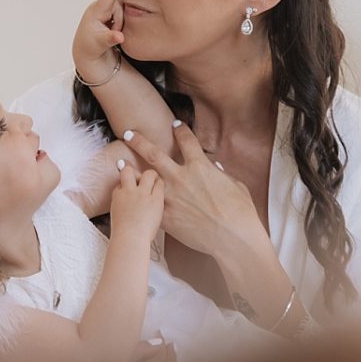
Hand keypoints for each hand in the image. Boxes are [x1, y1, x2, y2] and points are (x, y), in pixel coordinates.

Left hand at [72, 0, 124, 81]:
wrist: (88, 52)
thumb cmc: (90, 47)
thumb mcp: (100, 44)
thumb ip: (111, 38)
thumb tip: (120, 37)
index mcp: (95, 11)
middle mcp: (101, 7)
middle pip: (119, 5)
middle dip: (120, 20)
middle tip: (113, 32)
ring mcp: (106, 10)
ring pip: (123, 9)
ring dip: (121, 22)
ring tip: (112, 32)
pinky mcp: (112, 13)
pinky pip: (124, 12)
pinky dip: (122, 22)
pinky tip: (114, 30)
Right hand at [109, 163, 164, 244]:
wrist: (131, 239)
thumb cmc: (125, 234)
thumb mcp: (117, 215)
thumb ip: (122, 204)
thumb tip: (128, 200)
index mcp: (118, 196)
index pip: (122, 182)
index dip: (128, 184)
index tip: (132, 189)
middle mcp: (129, 191)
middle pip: (130, 171)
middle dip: (136, 172)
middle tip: (144, 179)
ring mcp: (142, 193)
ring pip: (149, 174)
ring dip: (152, 176)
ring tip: (156, 183)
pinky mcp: (155, 199)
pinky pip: (160, 184)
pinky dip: (162, 186)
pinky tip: (163, 192)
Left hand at [124, 124, 263, 255]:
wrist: (233, 237)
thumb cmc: (240, 212)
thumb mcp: (235, 185)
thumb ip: (221, 174)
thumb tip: (215, 167)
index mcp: (200, 166)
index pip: (187, 141)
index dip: (180, 130)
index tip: (175, 124)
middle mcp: (181, 177)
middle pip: (154, 154)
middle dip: (139, 142)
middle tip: (129, 134)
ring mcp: (171, 197)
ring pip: (145, 179)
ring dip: (131, 170)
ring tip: (120, 164)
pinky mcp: (167, 217)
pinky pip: (149, 205)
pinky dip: (139, 199)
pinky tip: (131, 196)